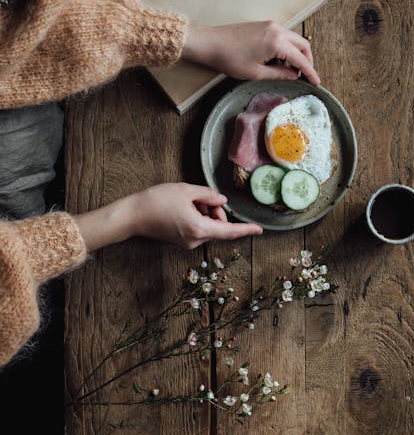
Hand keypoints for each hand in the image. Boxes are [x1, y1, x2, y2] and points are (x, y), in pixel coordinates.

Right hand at [130, 183, 261, 248]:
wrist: (132, 215)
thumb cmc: (156, 201)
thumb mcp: (185, 191)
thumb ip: (208, 195)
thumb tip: (222, 202)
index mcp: (199, 228)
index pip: (229, 231)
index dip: (246, 229)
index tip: (260, 230)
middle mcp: (195, 240)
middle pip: (218, 225)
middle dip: (215, 209)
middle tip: (199, 196)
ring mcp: (187, 242)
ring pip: (207, 226)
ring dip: (204, 212)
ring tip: (186, 201)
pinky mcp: (181, 241)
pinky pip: (197, 228)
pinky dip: (196, 217)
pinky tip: (181, 208)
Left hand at [182, 20, 319, 84]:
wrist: (210, 43)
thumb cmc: (230, 59)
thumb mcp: (256, 73)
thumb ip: (279, 73)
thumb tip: (293, 75)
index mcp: (277, 42)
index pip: (301, 59)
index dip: (310, 72)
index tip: (316, 82)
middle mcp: (277, 30)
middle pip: (302, 44)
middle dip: (307, 60)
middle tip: (306, 76)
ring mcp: (271, 25)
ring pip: (294, 39)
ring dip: (297, 53)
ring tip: (292, 70)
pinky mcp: (264, 24)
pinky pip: (284, 35)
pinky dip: (288, 47)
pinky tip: (281, 60)